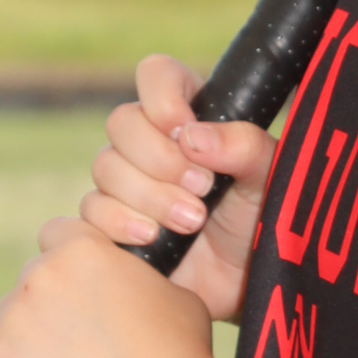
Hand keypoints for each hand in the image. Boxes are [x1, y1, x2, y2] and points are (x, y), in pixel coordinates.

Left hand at [0, 218, 216, 357]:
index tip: (79, 286)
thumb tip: (133, 288)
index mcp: (81, 248)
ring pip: (9, 322)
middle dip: (48, 303)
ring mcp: (10, 318)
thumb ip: (142, 281)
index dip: (68, 259)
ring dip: (26, 339)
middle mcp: (38, 274)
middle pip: (31, 281)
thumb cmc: (180, 355)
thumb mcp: (174, 294)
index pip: (57, 234)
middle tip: (76, 342)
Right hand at [80, 54, 277, 322]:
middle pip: (122, 123)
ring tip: (192, 223)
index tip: (183, 127)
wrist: (246, 283)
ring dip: (149, 196)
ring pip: (104, 169)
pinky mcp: (110, 225)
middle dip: (160, 159)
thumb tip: (191, 137)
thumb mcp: (269, 177)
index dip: (162, 96)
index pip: (156, 74)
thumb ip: (244, 146)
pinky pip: (87, 212)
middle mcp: (150, 144)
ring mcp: (126, 184)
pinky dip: (117, 223)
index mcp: (189, 117)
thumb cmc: (262, 222)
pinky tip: (151, 239)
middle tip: (203, 190)